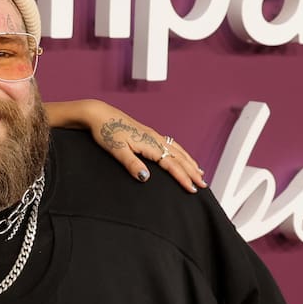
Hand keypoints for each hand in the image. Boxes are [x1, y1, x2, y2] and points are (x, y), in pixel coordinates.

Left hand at [58, 99, 204, 191]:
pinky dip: (181, 152)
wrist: (98, 114)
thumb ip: (132, 164)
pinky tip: (181, 155)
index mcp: (150, 144)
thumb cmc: (106, 131)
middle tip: (203, 185)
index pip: (172, 165)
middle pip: (179, 157)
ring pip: (177, 150)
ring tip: (200, 172)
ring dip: (189, 162)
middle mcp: (155, 139)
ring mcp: (152, 135)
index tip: (193, 189)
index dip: (183, 178)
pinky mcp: (148, 133)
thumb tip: (146, 178)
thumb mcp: (117, 150)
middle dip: (192, 172)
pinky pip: (171, 144)